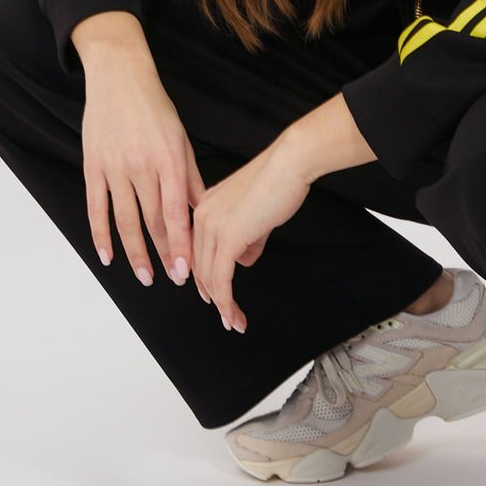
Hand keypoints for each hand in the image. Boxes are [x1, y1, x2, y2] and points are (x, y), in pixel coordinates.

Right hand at [80, 50, 206, 288]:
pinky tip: (108, 256)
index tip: (187, 270)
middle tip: (174, 280)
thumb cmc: (154, 106)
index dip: (182, 243)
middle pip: (153, 220)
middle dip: (165, 253)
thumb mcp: (180, 138)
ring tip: (145, 276)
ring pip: (125, 220)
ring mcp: (114, 167)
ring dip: (135, 252)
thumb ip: (190, 177)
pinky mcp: (93, 166)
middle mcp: (141, 166)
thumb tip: (203, 210)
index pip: (177, 211)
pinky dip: (100, 234)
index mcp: (168, 159)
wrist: (118, 76)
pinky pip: (96, 207)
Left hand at [190, 140, 313, 332]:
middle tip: (227, 316)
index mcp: (204, 207)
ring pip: (209, 276)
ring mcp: (212, 226)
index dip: (205, 277)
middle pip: (200, 267)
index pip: (197, 251)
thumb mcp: (254, 213)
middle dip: (212, 295)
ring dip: (222, 304)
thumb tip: (245, 258)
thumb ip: (246, 237)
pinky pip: (221, 277)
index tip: (213, 297)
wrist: (289, 164)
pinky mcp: (228, 236)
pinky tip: (233, 314)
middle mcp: (201, 216)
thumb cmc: (278, 181)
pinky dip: (226, 301)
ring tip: (234, 320)